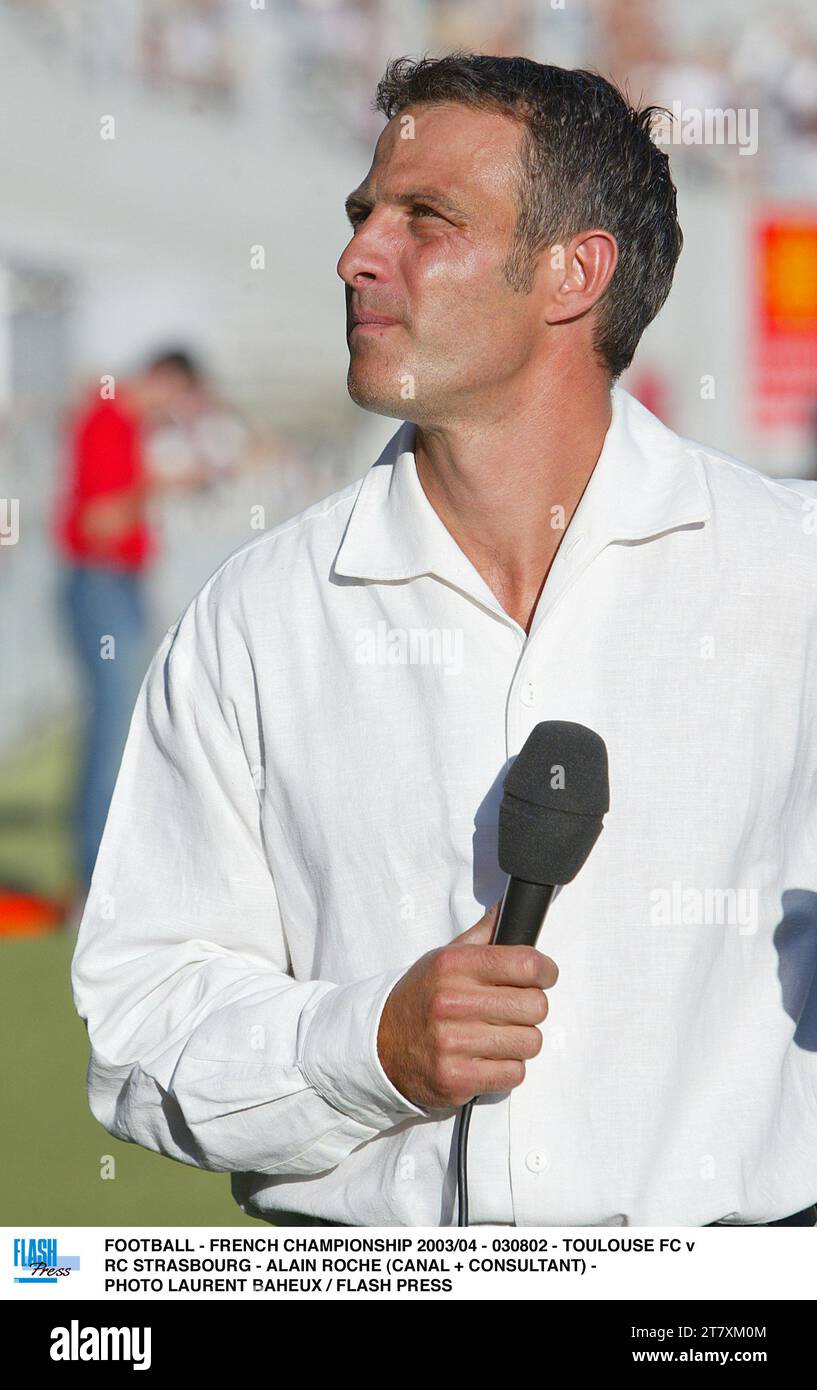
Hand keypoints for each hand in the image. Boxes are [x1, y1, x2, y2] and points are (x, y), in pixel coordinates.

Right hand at [377, 899, 557, 1109]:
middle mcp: (452, 1002)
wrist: (379, 1045)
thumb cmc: (421, 999)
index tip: (542, 976)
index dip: (545, 971)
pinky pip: (514, 1074)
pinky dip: (507, 1068)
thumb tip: (509, 906)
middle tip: (513, 1009)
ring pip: (530, 1042)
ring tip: (498, 1035)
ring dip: (520, 1041)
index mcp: (453, 965)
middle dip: (531, 1009)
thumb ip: (483, 935)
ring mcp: (453, 1043)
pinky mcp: (456, 1078)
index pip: (526, 964)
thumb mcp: (443, 958)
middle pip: (536, 1006)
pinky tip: (487, 1058)